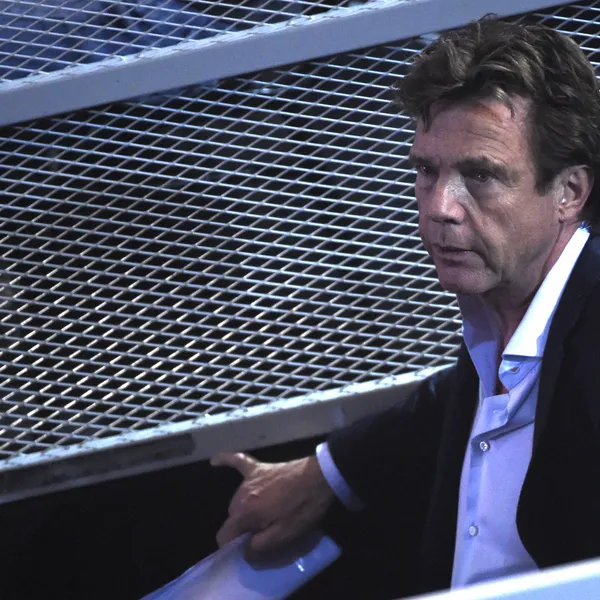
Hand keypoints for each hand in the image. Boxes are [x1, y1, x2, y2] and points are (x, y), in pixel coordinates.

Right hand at [211, 452, 333, 557]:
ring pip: (237, 500)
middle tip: (266, 531)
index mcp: (245, 513)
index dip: (233, 547)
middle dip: (244, 528)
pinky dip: (226, 461)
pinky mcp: (259, 468)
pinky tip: (214, 461)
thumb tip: (244, 553)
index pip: (223, 536)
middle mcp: (240, 494)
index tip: (249, 550)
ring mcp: (249, 479)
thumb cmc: (303, 508)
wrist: (321, 477)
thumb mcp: (286, 536)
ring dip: (246, 509)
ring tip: (268, 513)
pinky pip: (238, 462)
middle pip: (233, 518)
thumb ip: (260, 547)